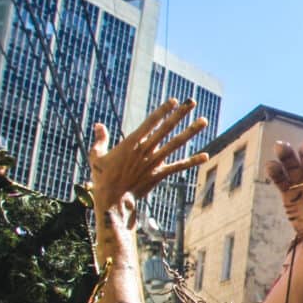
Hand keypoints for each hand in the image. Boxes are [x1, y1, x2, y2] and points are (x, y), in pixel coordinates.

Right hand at [89, 100, 209, 218]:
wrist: (113, 201)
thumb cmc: (103, 179)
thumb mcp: (97, 156)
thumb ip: (100, 140)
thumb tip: (99, 125)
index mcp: (131, 143)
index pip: (150, 122)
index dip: (163, 111)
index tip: (175, 101)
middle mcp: (146, 150)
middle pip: (166, 128)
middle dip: (180, 114)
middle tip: (193, 101)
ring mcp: (154, 162)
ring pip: (175, 144)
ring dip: (190, 132)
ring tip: (204, 121)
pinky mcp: (159, 174)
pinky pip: (178, 166)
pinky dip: (191, 161)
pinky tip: (205, 156)